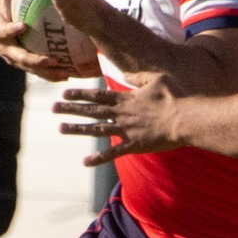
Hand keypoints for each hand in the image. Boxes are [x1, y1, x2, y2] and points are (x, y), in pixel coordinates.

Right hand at [0, 0, 71, 81]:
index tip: (22, 26)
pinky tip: (67, 75)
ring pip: (32, 70)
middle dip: (36, 61)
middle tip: (51, 60)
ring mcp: (15, 60)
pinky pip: (39, 74)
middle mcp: (6, 50)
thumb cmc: (3, 11)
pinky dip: (51, 75)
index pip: (4, 31)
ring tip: (64, 73)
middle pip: (20, 58)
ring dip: (48, 73)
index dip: (12, 29)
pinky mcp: (24, 66)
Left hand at [53, 79, 183, 164]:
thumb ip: (137, 78)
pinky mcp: (133, 145)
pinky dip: (98, 159)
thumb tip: (123, 75)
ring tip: (60, 128)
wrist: (184, 118)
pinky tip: (84, 162)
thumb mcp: (155, 79)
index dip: (80, 94)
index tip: (65, 92)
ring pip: (96, 130)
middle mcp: (121, 114)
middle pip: (91, 111)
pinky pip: (113, 153)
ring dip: (77, 129)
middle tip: (53, 108)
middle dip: (71, 109)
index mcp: (126, 98)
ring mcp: (126, 130)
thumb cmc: (174, 96)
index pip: (98, 96)